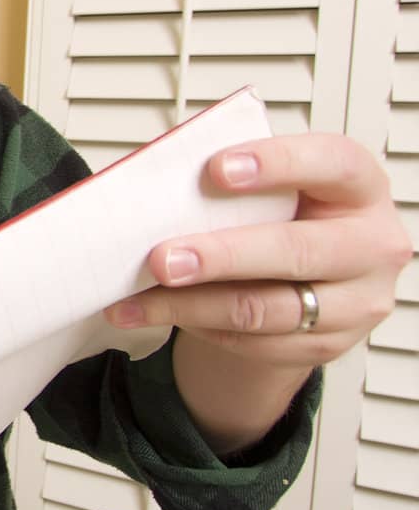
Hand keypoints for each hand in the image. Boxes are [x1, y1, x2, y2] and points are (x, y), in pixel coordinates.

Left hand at [105, 133, 407, 450]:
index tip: (216, 169)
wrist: (306, 277)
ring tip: (137, 297)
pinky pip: (252, 342)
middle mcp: (371, 245)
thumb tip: (154, 183)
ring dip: (191, 304)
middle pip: (296, 251)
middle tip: (161, 258)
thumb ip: (232, 181)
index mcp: (358, 186)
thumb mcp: (272, 186)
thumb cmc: (283, 215)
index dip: (278, 163)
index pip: (331, 163)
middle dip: (222, 256)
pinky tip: (153, 313)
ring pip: (264, 309)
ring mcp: (354, 302)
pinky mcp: (325, 345)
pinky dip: (194, 326)